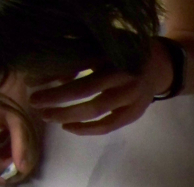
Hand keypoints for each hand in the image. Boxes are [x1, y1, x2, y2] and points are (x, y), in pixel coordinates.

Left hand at [28, 40, 173, 135]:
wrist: (159, 66)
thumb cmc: (123, 54)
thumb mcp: (102, 50)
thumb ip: (80, 60)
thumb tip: (50, 76)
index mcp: (116, 59)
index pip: (81, 71)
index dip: (57, 80)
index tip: (34, 85)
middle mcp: (125, 79)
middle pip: (88, 93)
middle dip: (58, 100)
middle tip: (36, 103)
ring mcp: (132, 98)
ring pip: (97, 111)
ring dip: (69, 115)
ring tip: (48, 116)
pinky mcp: (134, 113)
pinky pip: (108, 125)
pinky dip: (87, 129)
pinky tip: (69, 127)